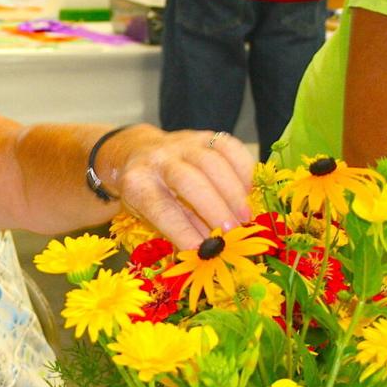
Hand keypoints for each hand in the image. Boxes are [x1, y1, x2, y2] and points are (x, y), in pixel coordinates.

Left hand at [113, 129, 254, 249]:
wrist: (138, 152)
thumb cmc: (147, 192)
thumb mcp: (150, 215)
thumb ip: (180, 229)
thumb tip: (210, 250)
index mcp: (138, 184)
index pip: (161, 209)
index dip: (183, 231)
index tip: (203, 251)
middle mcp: (157, 159)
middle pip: (188, 181)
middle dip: (214, 209)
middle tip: (233, 232)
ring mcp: (181, 143)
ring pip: (212, 162)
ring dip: (233, 192)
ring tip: (245, 217)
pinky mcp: (202, 135)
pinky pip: (228, 146)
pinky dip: (243, 169)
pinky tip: (248, 191)